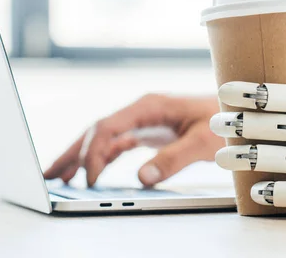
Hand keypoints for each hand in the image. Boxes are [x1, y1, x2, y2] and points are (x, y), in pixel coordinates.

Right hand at [44, 94, 222, 186]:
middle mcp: (140, 111)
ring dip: (80, 155)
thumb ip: (173, 158)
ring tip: (56, 175)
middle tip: (50, 175)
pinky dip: (99, 157)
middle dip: (73, 152)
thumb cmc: (222, 120)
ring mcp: (142, 121)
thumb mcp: (203, 141)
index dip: (93, 153)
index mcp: (149, 106)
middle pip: (97, 130)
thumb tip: (142, 177)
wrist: (235, 113)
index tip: (89, 180)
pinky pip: (115, 144)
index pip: (108, 127)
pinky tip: (89, 172)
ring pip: (102, 137)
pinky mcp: (147, 132)